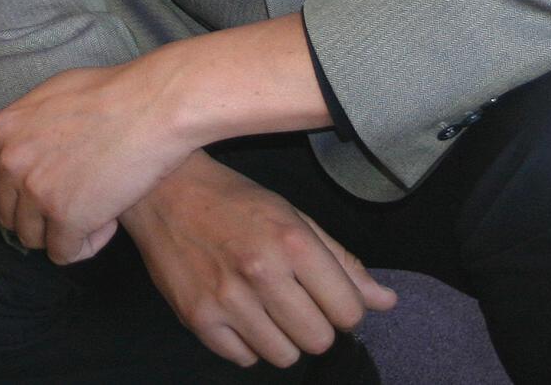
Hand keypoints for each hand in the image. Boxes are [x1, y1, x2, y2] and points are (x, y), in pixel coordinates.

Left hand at [0, 59, 188, 263]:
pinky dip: (85, 245)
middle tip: (78, 200)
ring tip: (96, 209)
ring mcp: (36, 191)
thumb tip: (26, 146)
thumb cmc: (113, 93)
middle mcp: (11, 161)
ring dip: (62, 232)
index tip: (39, 194)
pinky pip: (64, 253)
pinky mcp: (66, 217)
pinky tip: (109, 221)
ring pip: (33, 239)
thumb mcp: (51, 95)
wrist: (151, 107)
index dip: (14, 195)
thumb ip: (29, 126)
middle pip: (10, 216)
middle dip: (41, 215)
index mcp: (3, 130)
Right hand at [121, 152, 395, 370]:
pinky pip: (243, 359)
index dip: (343, 307)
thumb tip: (385, 302)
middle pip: (319, 340)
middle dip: (314, 325)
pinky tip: (237, 312)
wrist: (164, 192)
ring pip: (283, 356)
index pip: (349, 312)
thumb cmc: (233, 201)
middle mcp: (261, 272)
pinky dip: (246, 342)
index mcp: (292, 241)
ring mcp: (226, 299)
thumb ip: (341, 262)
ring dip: (280, 337)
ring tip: (264, 306)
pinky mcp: (197, 317)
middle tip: (294, 301)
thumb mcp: (293, 217)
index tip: (326, 295)